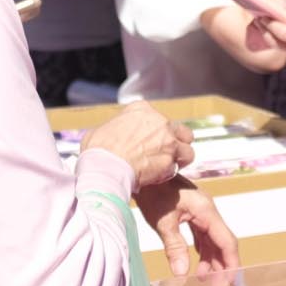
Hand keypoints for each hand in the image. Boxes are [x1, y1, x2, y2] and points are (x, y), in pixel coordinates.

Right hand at [81, 102, 195, 187]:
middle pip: (178, 129)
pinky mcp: (172, 158)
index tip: (149, 140)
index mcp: (141, 109)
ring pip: (187, 146)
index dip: (154, 130)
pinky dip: (175, 170)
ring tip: (170, 165)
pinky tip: (165, 175)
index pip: (155, 117)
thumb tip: (109, 137)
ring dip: (180, 156)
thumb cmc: (99, 150)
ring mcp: (168, 139)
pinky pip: (180, 164)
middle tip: (165, 152)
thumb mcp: (101, 130)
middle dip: (174, 140)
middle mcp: (159, 121)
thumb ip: (113, 130)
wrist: (106, 166)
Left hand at [136, 178, 240, 279]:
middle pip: (221, 241)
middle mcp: (207, 210)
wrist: (142, 171)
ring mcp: (200, 210)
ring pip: (212, 238)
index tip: (228, 283)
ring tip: (202, 277)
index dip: (230, 263)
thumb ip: (175, 247)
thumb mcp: (163, 222)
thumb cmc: (153, 193)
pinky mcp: (191, 210)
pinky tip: (196, 260)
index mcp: (206, 211)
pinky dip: (201, 248)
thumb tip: (182, 273)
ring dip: (210, 258)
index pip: (226, 241)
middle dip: (221, 265)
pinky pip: (202, 233)